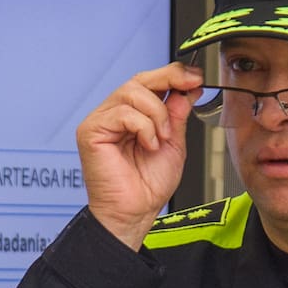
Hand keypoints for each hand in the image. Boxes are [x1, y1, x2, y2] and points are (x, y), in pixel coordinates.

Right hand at [76, 62, 202, 249]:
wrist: (135, 213)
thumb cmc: (148, 187)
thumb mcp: (173, 143)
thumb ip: (176, 115)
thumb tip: (186, 89)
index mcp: (131, 116)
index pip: (148, 83)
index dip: (172, 75)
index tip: (196, 78)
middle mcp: (113, 115)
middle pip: (138, 80)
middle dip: (168, 80)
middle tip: (188, 88)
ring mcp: (100, 121)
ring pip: (132, 92)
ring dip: (157, 114)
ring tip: (162, 138)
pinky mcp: (91, 131)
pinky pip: (123, 112)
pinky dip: (144, 127)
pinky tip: (148, 145)